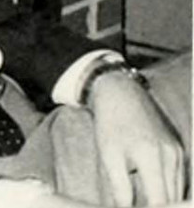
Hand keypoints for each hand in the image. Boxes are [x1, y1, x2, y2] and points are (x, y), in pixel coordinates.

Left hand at [88, 69, 184, 205]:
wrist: (119, 91)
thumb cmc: (110, 122)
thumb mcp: (108, 154)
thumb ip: (120, 187)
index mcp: (151, 156)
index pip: (161, 202)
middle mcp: (170, 155)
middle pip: (173, 199)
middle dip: (159, 206)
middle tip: (139, 207)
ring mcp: (177, 151)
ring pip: (178, 190)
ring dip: (166, 200)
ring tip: (147, 202)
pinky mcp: (177, 148)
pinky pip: (178, 177)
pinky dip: (168, 189)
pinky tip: (155, 194)